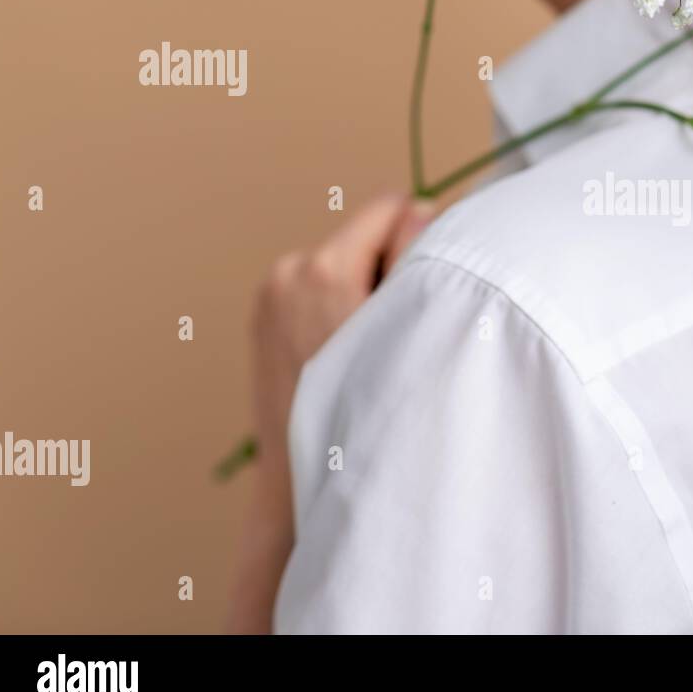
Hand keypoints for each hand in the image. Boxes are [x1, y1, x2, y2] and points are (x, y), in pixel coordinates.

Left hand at [227, 192, 435, 632]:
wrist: (301, 482)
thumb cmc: (368, 414)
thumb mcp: (406, 330)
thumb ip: (418, 259)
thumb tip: (423, 211)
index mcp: (323, 271)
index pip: (392, 209)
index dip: (423, 239)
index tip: (428, 287)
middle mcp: (288, 272)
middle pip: (367, 233)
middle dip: (391, 264)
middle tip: (402, 322)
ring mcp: (270, 292)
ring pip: (346, 258)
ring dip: (366, 283)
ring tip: (374, 342)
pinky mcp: (263, 312)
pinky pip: (320, 283)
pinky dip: (341, 301)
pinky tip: (348, 348)